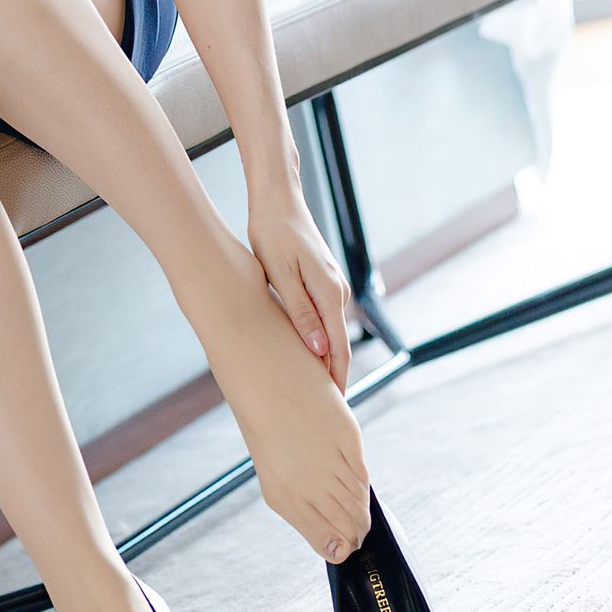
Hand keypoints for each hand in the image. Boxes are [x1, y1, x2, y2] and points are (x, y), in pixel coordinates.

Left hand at [248, 191, 352, 390]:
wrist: (278, 201)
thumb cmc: (273, 234)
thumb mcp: (281, 274)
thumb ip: (300, 312)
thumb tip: (319, 348)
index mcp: (329, 293)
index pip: (338, 349)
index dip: (335, 380)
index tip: (332, 408)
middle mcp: (337, 293)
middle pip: (337, 345)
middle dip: (330, 377)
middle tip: (319, 411)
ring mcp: (332, 287)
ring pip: (329, 333)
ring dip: (320, 359)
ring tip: (307, 390)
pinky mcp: (321, 283)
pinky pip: (322, 319)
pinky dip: (315, 339)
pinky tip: (300, 353)